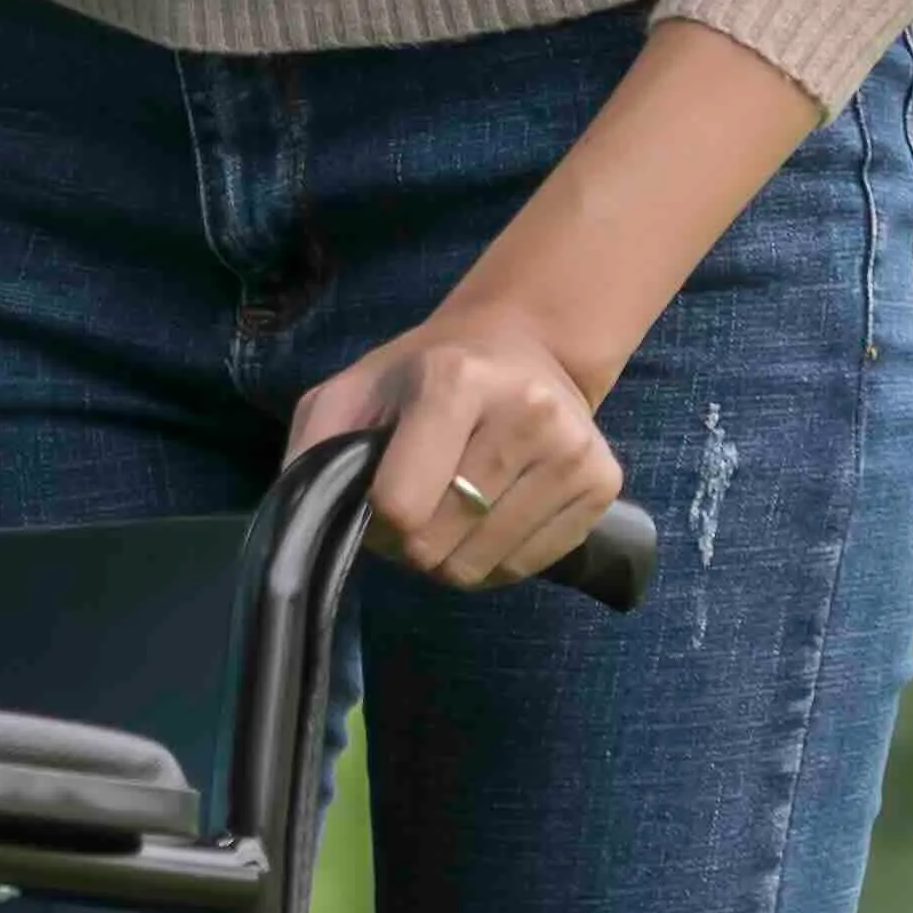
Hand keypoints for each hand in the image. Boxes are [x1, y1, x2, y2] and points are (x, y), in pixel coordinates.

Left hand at [290, 302, 625, 596]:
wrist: (524, 344)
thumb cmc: (423, 373)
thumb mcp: (353, 390)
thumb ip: (314, 449)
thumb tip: (310, 524)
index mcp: (455, 379)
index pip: (399, 506)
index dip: (377, 522)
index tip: (380, 500)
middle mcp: (525, 411)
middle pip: (440, 544)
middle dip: (413, 544)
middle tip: (417, 507)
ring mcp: (572, 450)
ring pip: (485, 566)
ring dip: (454, 557)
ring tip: (453, 511)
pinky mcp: (603, 483)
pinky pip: (528, 567)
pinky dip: (496, 560)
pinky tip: (492, 516)